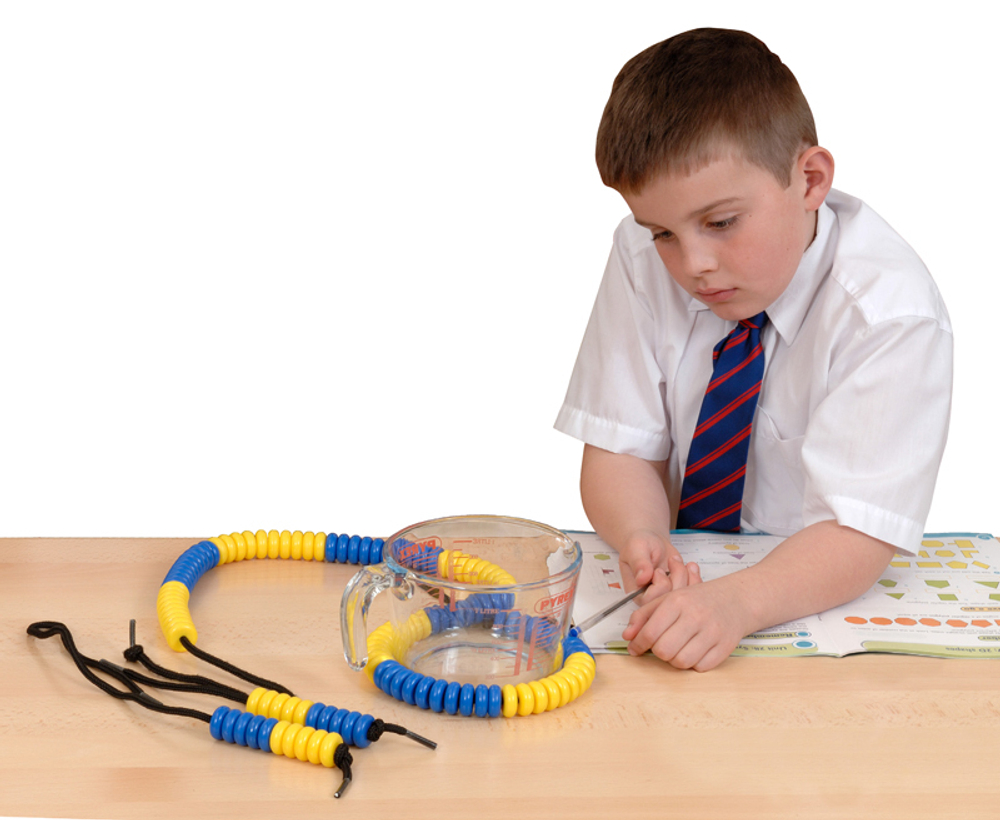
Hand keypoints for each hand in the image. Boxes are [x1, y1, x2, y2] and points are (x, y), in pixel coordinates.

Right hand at [620, 533, 702, 599]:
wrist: (651, 542)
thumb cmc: (639, 545)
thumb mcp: (636, 549)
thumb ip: (639, 563)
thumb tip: (642, 578)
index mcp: (636, 594)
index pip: (653, 602)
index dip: (661, 585)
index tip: (658, 570)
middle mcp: (652, 599)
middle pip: (672, 601)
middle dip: (678, 577)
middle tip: (672, 560)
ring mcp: (667, 596)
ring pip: (686, 597)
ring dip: (688, 576)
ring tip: (678, 561)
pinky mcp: (680, 591)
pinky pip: (694, 592)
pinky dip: (696, 577)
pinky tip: (690, 566)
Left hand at [622, 573, 751, 671]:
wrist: (735, 599)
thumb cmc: (697, 600)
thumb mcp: (667, 599)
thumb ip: (643, 615)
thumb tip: (627, 637)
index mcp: (677, 601)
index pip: (650, 632)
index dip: (638, 645)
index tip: (635, 649)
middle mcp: (695, 616)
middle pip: (664, 651)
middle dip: (657, 652)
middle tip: (661, 646)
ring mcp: (712, 632)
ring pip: (681, 662)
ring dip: (675, 660)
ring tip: (677, 648)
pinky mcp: (725, 647)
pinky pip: (700, 668)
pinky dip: (694, 664)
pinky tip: (694, 651)